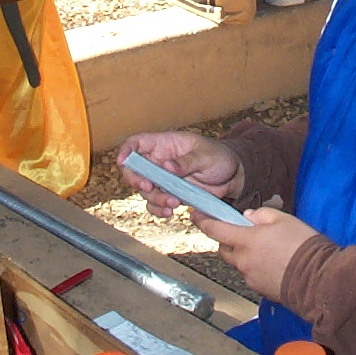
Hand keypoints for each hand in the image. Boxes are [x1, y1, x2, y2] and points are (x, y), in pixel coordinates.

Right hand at [116, 132, 243, 218]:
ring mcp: (163, 179)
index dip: (126, 151)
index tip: (123, 162)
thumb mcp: (206, 156)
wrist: (232, 177)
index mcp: (165, 144)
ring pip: (145, 190)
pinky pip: (155, 204)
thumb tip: (167, 166)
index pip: (137, 142)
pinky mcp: (169, 194)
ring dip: (155, 198)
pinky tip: (170, 212)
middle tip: (149, 186)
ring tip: (174, 202)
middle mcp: (159, 161)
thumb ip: (186, 162)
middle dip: (136, 180)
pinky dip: (158, 209)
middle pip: (134, 169)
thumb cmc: (220, 157)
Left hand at [194, 208, 318, 300]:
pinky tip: (275, 265)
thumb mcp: (284, 219)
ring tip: (268, 250)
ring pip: (240, 264)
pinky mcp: (260, 290)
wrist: (317, 279)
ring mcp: (250, 277)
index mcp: (246, 240)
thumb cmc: (302, 246)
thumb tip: (248, 217)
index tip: (195, 215)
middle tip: (243, 233)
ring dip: (246, 256)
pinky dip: (257, 269)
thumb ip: (261, 215)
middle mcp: (243, 260)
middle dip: (228, 241)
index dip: (203, 221)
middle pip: (225, 250)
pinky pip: (252, 276)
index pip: (215, 229)